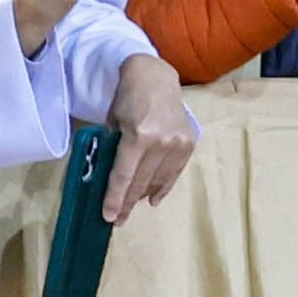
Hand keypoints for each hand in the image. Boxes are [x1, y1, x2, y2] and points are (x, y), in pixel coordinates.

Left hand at [99, 51, 197, 220]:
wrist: (156, 77)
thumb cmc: (128, 97)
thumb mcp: (113, 122)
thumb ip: (113, 149)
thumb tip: (111, 178)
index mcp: (138, 136)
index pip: (124, 176)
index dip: (115, 199)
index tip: (109, 217)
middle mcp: (161, 142)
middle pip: (141, 182)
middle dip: (127, 203)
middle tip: (118, 219)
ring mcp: (177, 144)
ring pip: (158, 180)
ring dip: (143, 196)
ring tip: (132, 207)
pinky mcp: (188, 143)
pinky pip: (174, 173)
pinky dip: (163, 187)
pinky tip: (153, 199)